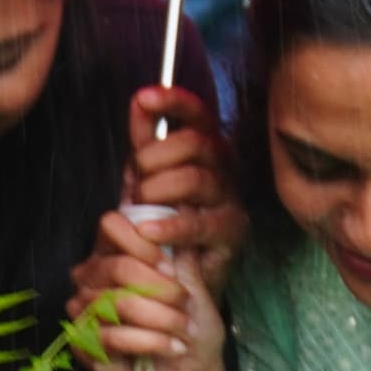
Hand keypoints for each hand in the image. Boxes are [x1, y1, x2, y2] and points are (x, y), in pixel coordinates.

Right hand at [68, 232, 226, 370]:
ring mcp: (84, 312)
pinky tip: (171, 348)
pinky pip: (109, 336)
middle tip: (185, 308)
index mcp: (116, 256)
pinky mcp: (83, 346)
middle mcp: (93, 280)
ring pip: (115, 302)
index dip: (142, 244)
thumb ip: (181, 251)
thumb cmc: (192, 329)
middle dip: (160, 289)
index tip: (172, 270)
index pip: (111, 226)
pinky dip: (148, 342)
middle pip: (115, 266)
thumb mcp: (194, 285)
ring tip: (183, 331)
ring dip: (160, 319)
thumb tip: (181, 203)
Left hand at [119, 81, 246, 284]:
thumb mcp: (146, 177)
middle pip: (196, 142)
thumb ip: (145, 141)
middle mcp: (225, 167)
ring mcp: (232, 198)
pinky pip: (199, 223)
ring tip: (139, 208)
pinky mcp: (233, 232)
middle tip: (137, 181)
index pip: (198, 114)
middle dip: (155, 158)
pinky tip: (147, 231)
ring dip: (158, 191)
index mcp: (207, 149)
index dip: (173, 101)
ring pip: (196, 178)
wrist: (172, 271)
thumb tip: (140, 100)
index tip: (143, 99)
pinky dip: (169, 226)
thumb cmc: (162, 220)